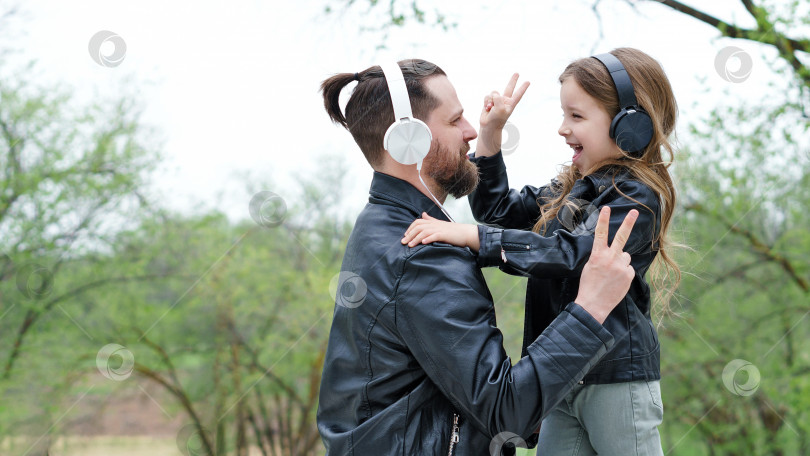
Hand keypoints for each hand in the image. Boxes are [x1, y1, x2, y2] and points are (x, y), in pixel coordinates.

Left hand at [401, 213, 479, 251]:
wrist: (465, 233)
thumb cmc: (452, 230)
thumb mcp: (440, 223)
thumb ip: (430, 219)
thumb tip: (423, 214)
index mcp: (432, 222)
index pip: (418, 222)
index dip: (410, 228)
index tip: (405, 235)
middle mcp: (434, 224)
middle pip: (419, 227)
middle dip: (410, 234)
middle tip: (404, 242)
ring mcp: (439, 229)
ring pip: (424, 232)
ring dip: (416, 238)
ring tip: (410, 245)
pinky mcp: (445, 235)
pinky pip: (435, 236)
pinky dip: (428, 239)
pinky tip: (423, 243)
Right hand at [476, 73, 529, 157]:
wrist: (488, 126)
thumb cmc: (496, 119)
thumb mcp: (500, 108)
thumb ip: (498, 98)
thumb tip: (494, 93)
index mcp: (510, 104)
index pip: (518, 94)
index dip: (523, 88)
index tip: (528, 82)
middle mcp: (504, 101)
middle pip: (510, 88)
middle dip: (513, 80)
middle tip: (517, 73)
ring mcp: (497, 101)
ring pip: (494, 93)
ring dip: (491, 100)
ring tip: (491, 109)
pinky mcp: (489, 102)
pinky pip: (487, 97)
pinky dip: (486, 102)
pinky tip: (487, 108)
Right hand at [574, 207, 638, 323]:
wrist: (594, 304)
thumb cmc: (589, 285)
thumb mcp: (590, 267)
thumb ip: (601, 256)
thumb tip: (615, 252)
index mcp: (597, 255)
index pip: (600, 233)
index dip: (603, 220)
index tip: (606, 208)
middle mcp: (611, 258)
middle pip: (621, 237)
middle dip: (628, 222)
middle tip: (635, 211)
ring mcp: (621, 266)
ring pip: (625, 257)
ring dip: (621, 262)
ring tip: (611, 274)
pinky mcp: (629, 275)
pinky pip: (629, 268)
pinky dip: (624, 273)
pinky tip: (617, 281)